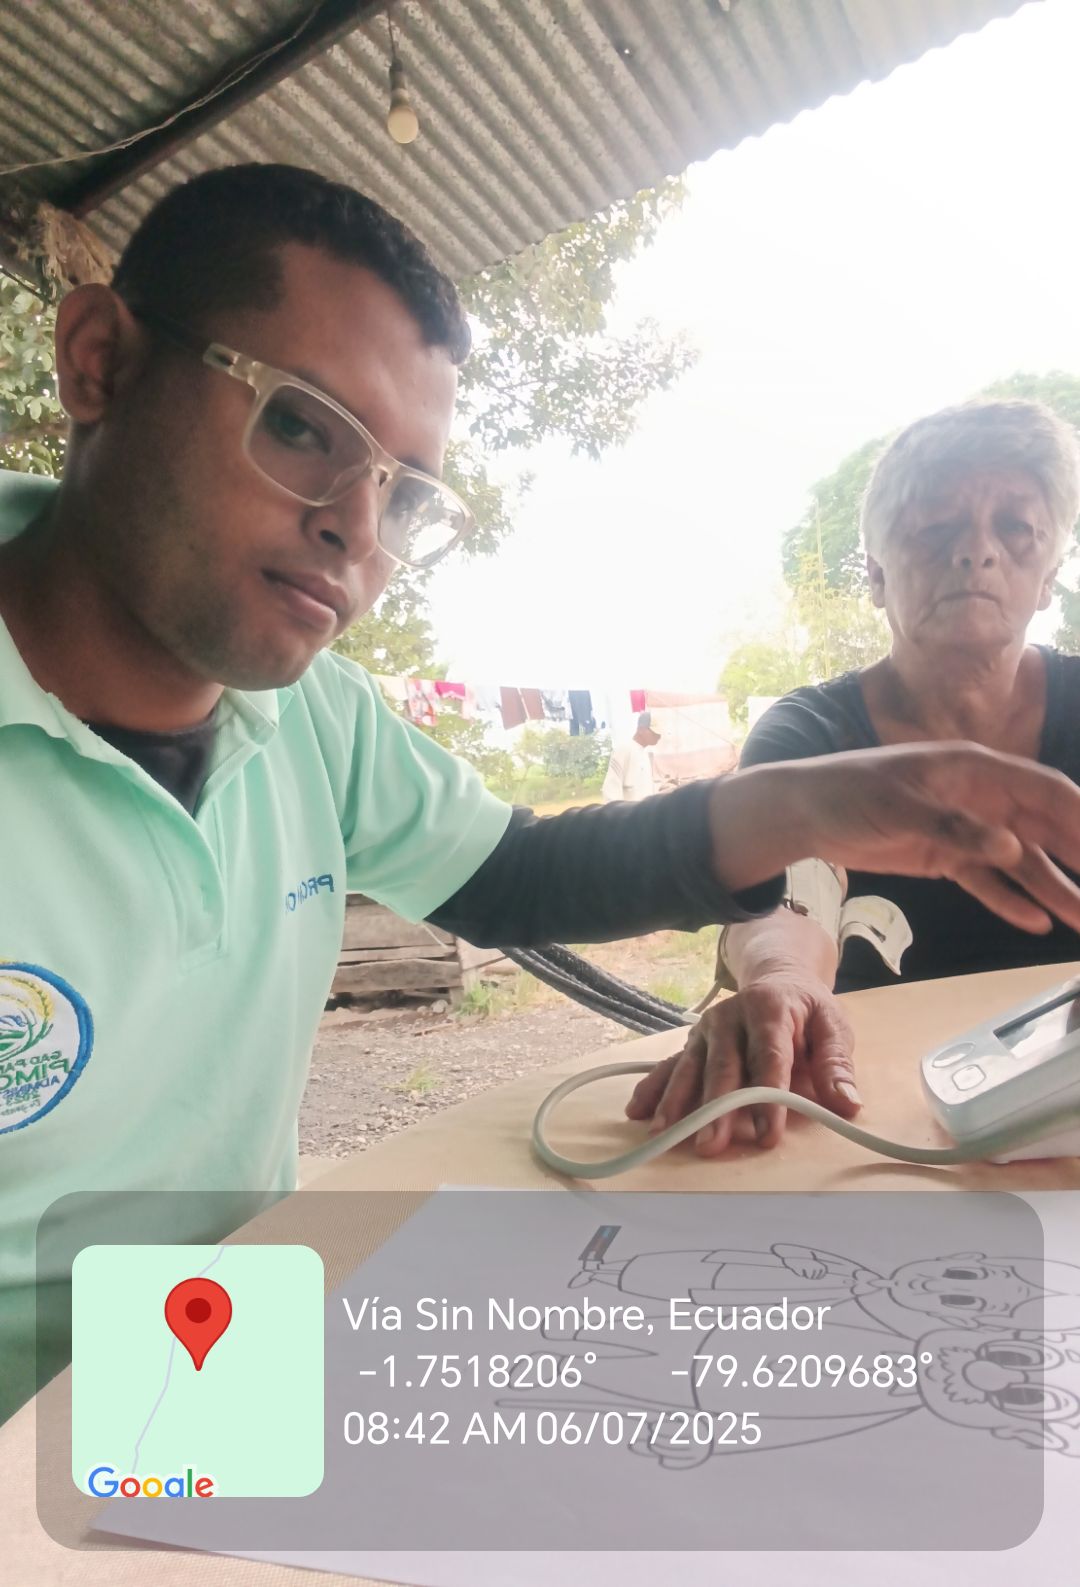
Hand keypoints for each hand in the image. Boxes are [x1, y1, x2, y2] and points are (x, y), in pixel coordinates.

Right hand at [624, 972, 856, 1155]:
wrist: (778, 977)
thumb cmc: (808, 1011)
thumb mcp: (833, 1027)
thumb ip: (837, 1066)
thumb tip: (848, 1105)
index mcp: (771, 1010)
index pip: (769, 1059)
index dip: (768, 1098)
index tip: (767, 1133)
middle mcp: (731, 1016)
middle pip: (723, 1067)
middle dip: (716, 1108)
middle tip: (710, 1144)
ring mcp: (707, 1029)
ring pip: (690, 1068)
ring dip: (677, 1102)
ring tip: (666, 1133)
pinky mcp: (693, 1042)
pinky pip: (670, 1065)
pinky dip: (653, 1088)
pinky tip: (637, 1111)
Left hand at [711, 743, 1079, 933]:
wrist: (805, 812)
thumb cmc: (850, 793)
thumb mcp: (900, 807)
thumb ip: (955, 827)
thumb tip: (1011, 850)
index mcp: (975, 769)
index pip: (1043, 791)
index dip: (1079, 818)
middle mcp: (980, 797)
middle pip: (1041, 829)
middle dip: (1076, 859)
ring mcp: (964, 829)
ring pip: (1019, 862)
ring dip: (1050, 889)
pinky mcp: (944, 857)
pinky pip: (985, 882)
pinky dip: (1009, 900)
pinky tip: (1037, 923)